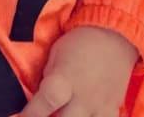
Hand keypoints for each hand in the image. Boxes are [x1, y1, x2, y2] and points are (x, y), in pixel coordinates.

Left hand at [20, 26, 137, 116]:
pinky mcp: (112, 112)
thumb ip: (47, 81)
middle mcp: (82, 99)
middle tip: (44, 112)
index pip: (43, 106)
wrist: (113, 36)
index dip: (29, 116)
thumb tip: (39, 100)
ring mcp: (99, 109)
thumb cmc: (78, 43)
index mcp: (63, 81)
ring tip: (61, 112)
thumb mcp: (55, 56)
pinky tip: (82, 114)